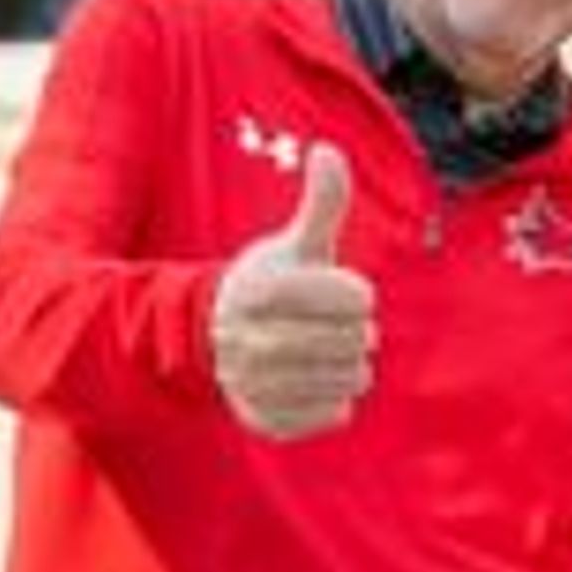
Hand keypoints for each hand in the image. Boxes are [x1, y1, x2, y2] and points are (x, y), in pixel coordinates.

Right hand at [211, 145, 374, 439]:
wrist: (214, 341)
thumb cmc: (270, 286)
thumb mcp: (295, 244)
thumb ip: (322, 203)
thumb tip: (329, 149)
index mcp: (263, 291)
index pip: (358, 298)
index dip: (355, 293)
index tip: (330, 291)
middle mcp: (253, 341)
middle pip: (358, 341)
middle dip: (355, 331)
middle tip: (328, 325)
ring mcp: (257, 385)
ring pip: (352, 379)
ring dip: (348, 365)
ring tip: (320, 352)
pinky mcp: (266, 422)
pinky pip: (337, 414)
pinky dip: (334, 399)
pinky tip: (309, 381)